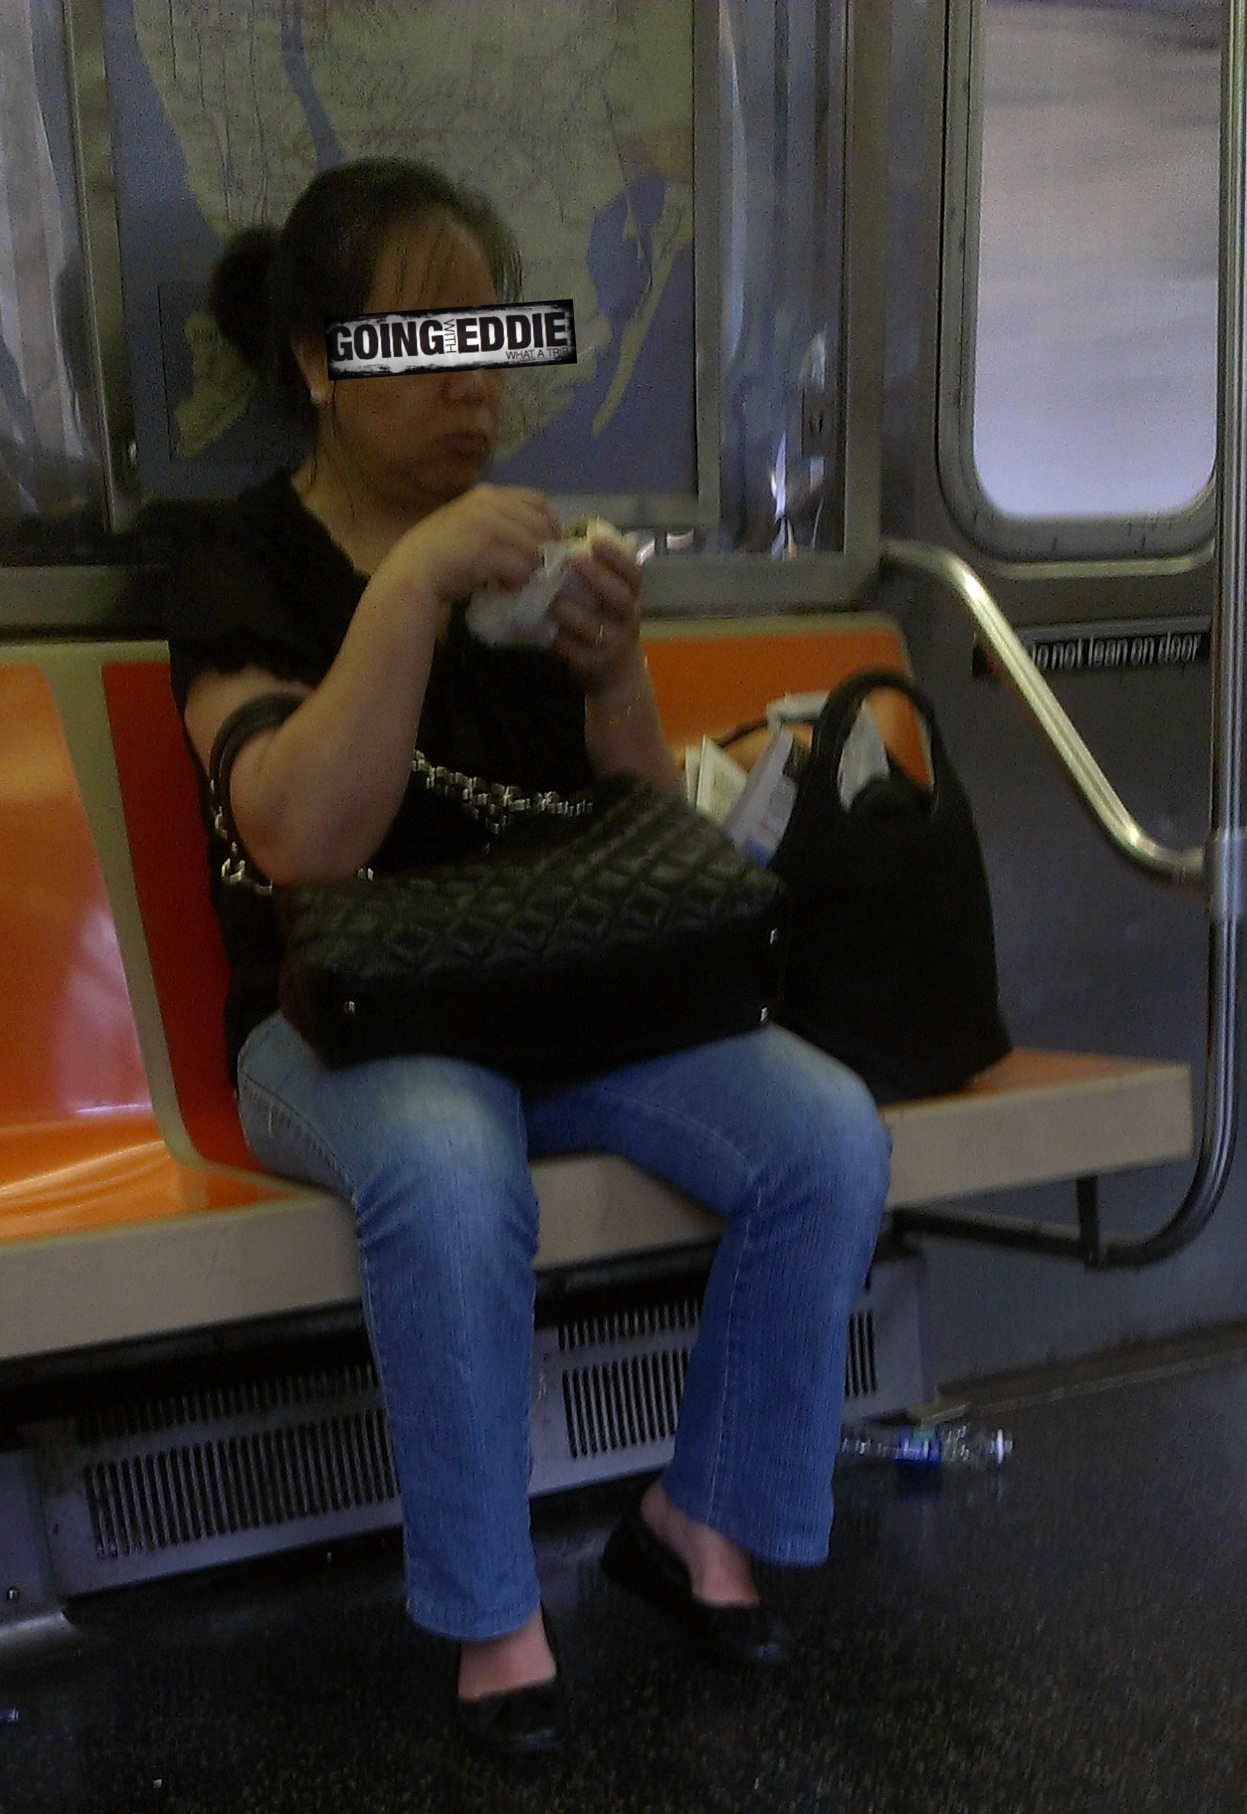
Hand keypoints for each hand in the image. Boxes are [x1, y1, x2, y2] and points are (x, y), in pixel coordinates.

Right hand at [384, 483, 560, 605]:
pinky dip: (518, 582)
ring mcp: (488, 525)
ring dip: (529, 570)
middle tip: (536, 570)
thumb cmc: (438, 553)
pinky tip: (505, 587)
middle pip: (540, 525)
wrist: (412, 571)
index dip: (550, 522)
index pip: (536, 500)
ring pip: (534, 548)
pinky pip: (521, 568)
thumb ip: (497, 523)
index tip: (550, 543)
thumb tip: (532, 540)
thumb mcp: (467, 523)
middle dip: (544, 551)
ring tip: (515, 581)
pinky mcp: (487, 551)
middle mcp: (490, 503)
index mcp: (487, 494)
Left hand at [549, 534, 644, 696]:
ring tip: (551, 600)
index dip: (617, 557)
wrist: (616, 671)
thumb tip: (561, 542)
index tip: (596, 539)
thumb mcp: (607, 598)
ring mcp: (613, 643)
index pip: (632, 573)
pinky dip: (560, 640)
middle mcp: (628, 618)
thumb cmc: (605, 621)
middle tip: (573, 559)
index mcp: (631, 596)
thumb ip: (594, 575)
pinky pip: (576, 651)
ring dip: (572, 611)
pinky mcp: (595, 664)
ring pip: (595, 626)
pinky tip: (546, 630)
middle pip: (619, 596)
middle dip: (597, 577)